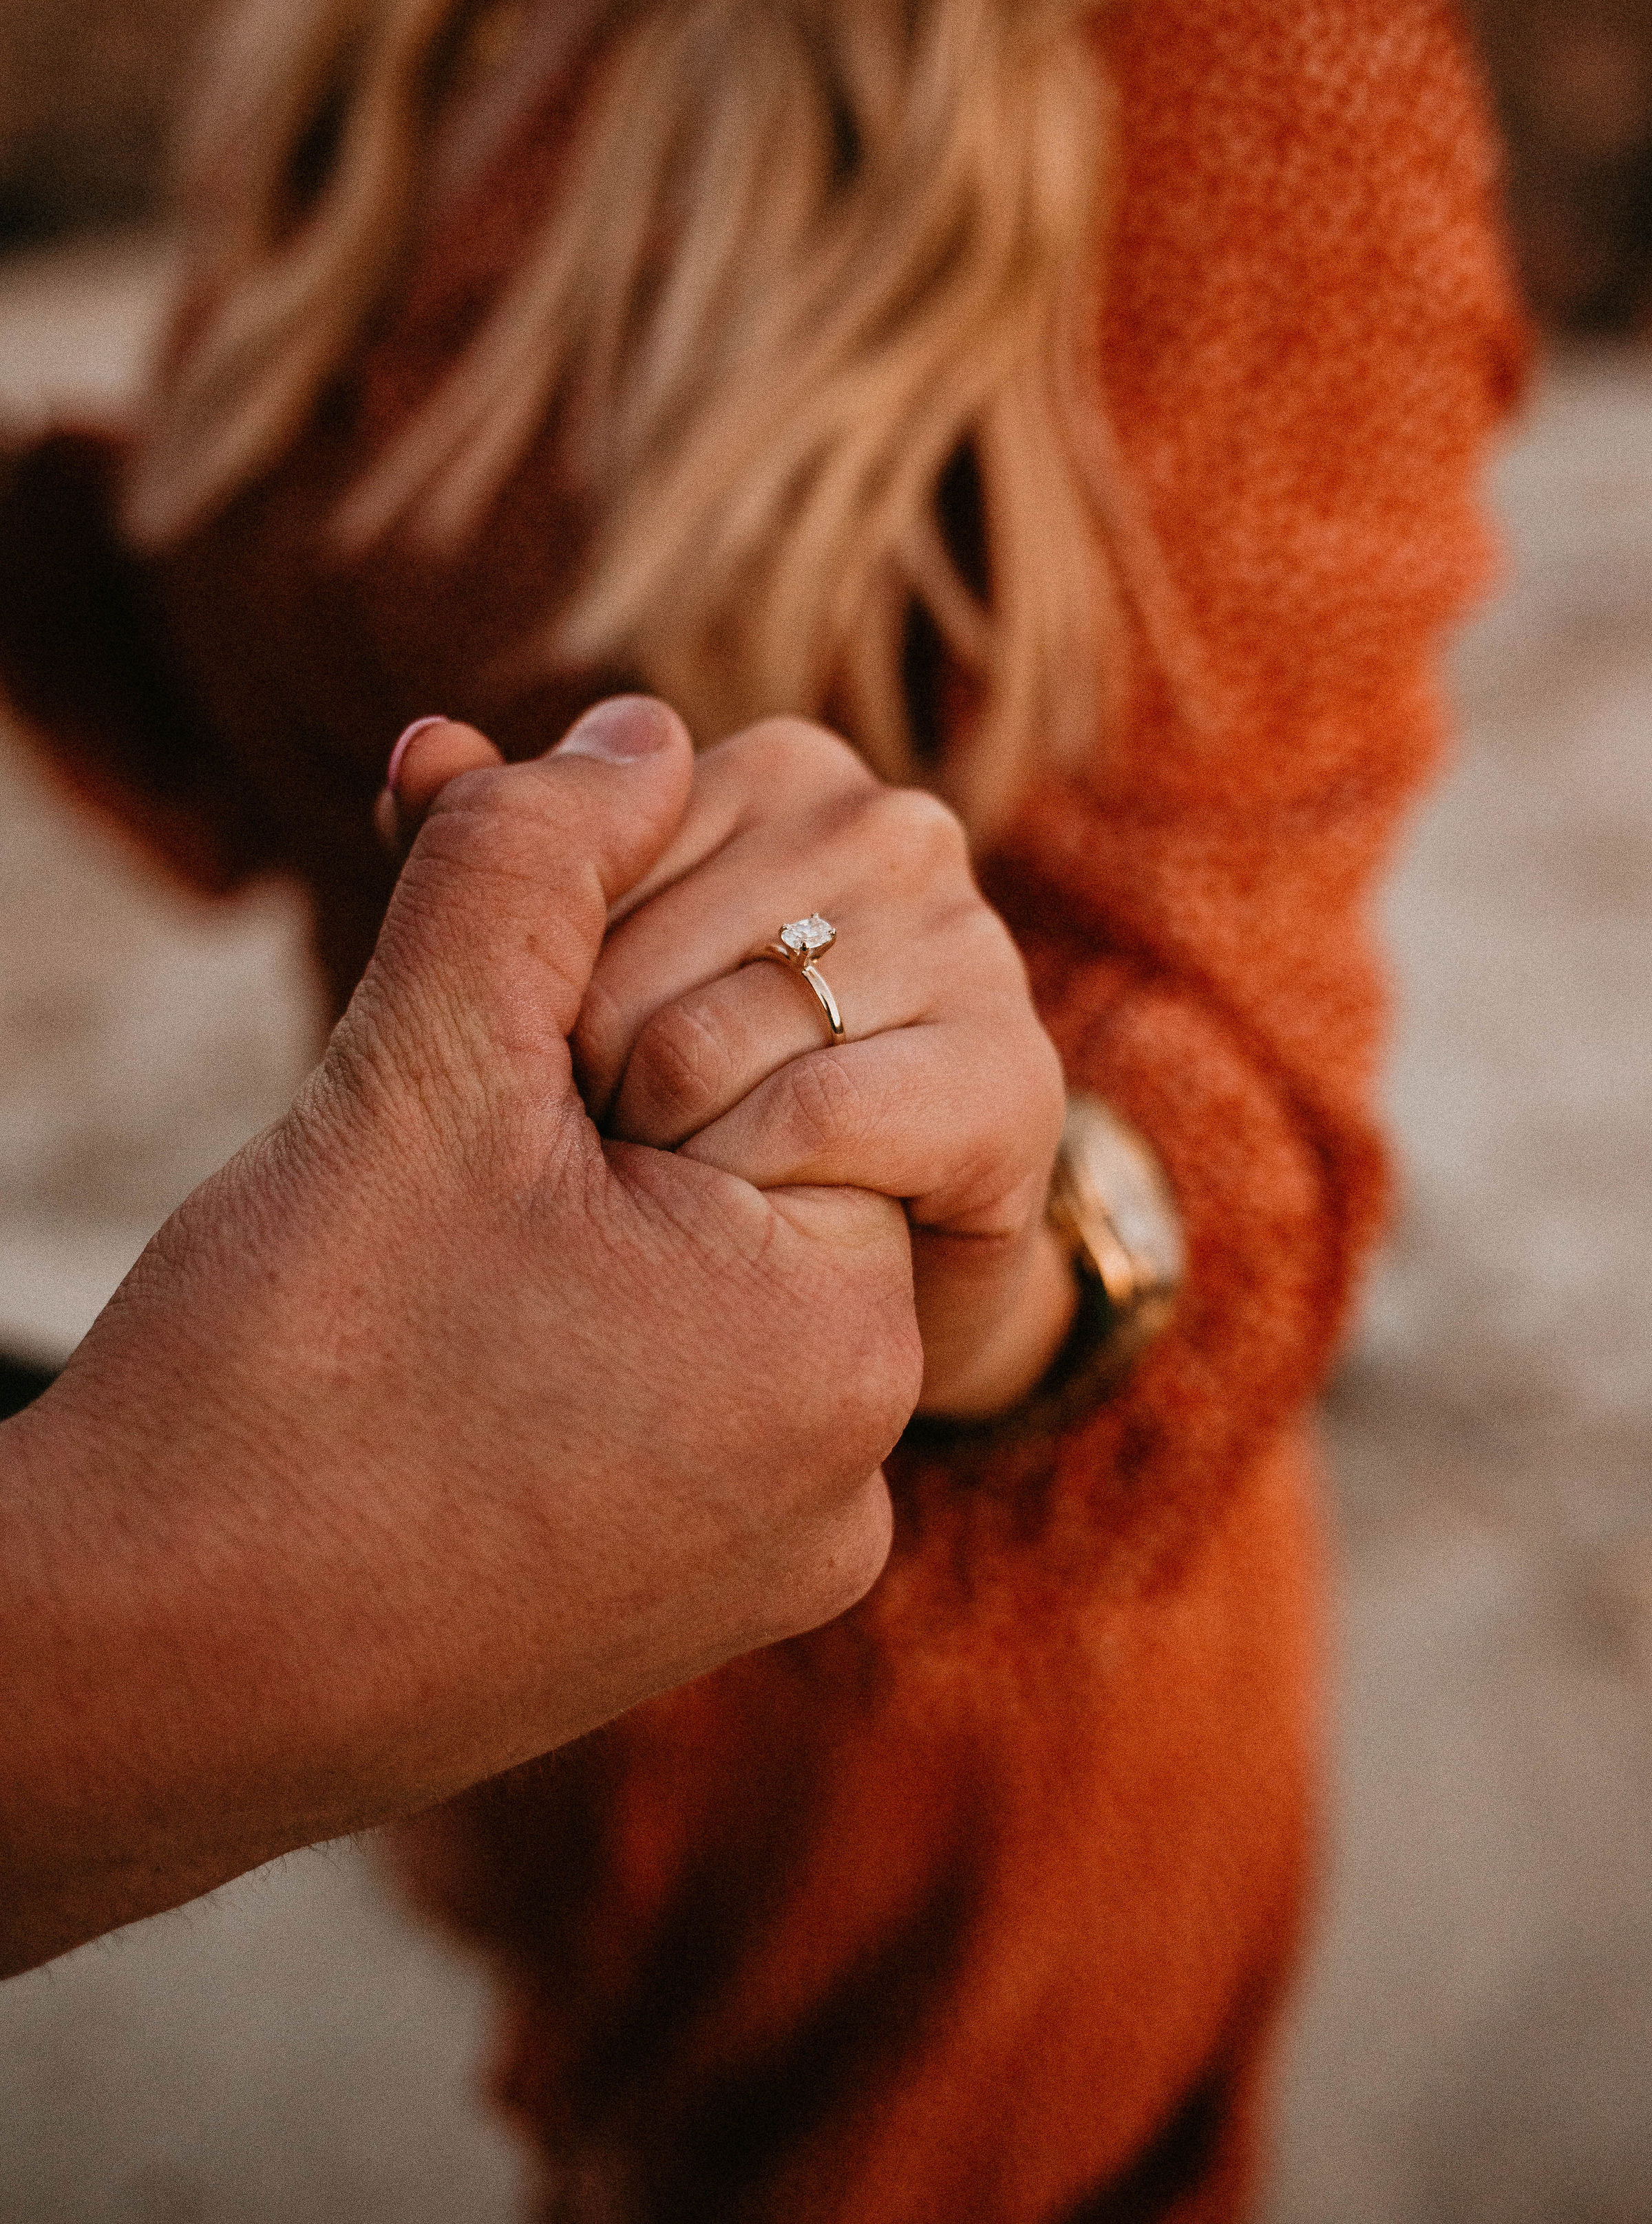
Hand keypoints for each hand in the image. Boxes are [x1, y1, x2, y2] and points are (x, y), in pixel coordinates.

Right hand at [1, 698, 919, 1976]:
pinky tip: (453, 1319)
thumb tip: (643, 730)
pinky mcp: (690, 1603)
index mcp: (840, 1337)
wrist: (137, 1684)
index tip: (528, 1023)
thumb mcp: (419, 1068)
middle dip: (630, 1061)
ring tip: (436, 1218)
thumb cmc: (277, 1383)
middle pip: (783, 1139)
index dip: (660, 967)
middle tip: (470, 1111)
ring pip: (726, 1256)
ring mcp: (774, 1554)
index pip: (829, 1028)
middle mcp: (852, 1470)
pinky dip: (591, 1305)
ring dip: (597, 1176)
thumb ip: (540, 859)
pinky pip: (688, 1381)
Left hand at [393, 713, 1073, 1419]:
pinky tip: (771, 1214)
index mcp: (785, 773)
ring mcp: (969, 943)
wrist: (824, 1310)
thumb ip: (488, 865)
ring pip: (710, 1042)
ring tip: (696, 1185)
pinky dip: (750, 1187)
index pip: (584, 853)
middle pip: (632, 958)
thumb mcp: (556, 984)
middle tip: (633, 1145)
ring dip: (662, 1148)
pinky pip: (808, 1118)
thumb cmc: (681, 1119)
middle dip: (591, 1077)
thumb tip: (425, 742)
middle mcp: (893, 830)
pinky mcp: (1010, 1076)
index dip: (540, 992)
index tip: (575, 1061)